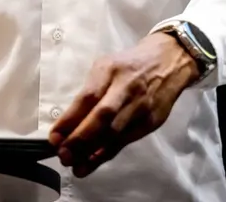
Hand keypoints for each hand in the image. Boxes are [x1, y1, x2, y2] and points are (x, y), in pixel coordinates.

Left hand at [49, 32, 199, 177]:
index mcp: (111, 69)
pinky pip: (127, 139)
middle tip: (63, 155)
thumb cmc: (130, 64)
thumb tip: (68, 124)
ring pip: (115, 132)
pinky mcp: (152, 120)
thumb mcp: (107, 66)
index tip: (54, 137)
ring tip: (75, 164)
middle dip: (80, 138)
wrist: (171, 60)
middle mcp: (127, 86)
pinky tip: (94, 160)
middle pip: (103, 116)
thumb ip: (90, 91)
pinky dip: (108, 152)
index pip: (88, 96)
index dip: (70, 119)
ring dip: (92, 151)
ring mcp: (142, 105)